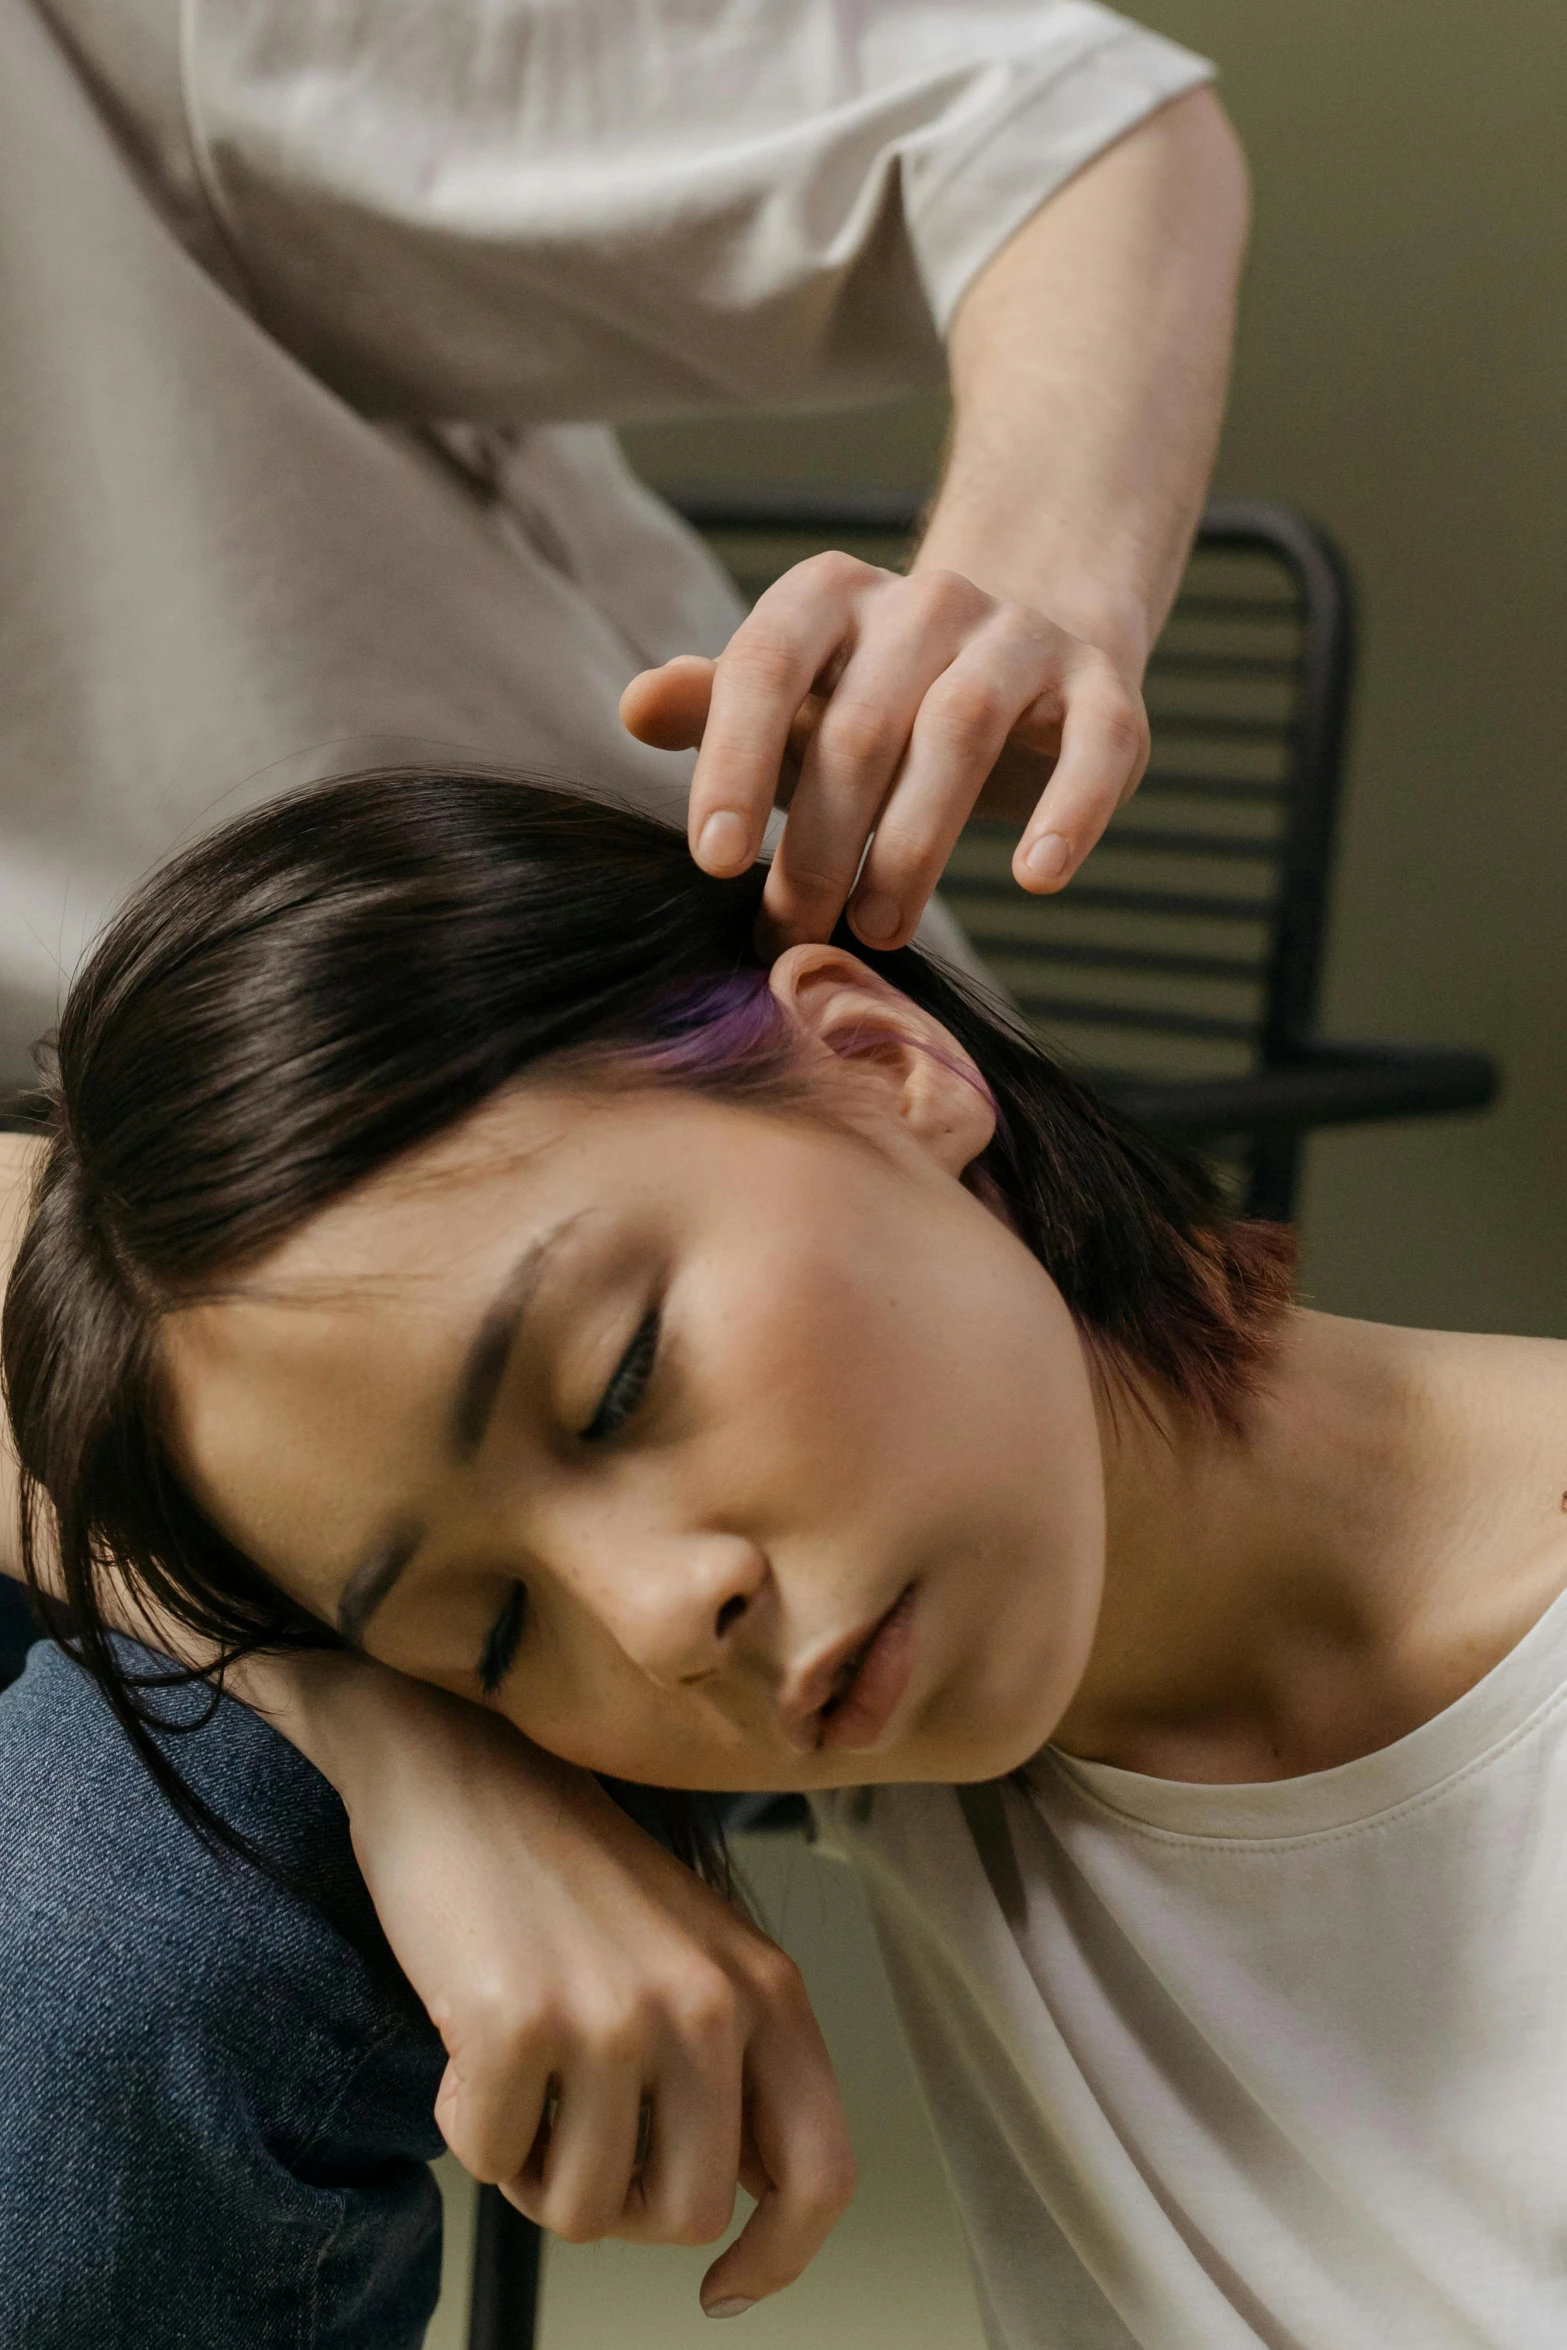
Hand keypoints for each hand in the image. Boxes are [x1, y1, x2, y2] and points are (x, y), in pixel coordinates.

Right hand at [266, 1658, 852, 2315]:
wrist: (458, 1763)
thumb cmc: (564, 1864)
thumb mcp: (692, 1947)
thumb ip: (736, 2058)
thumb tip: (756, 2199)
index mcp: (764, 1988)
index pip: (822, 2174)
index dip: (778, 2257)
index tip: (725, 2288)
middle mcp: (707, 2005)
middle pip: (687, 2216)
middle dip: (617, 2200)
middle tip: (572, 2126)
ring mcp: (615, 2016)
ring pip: (584, 2213)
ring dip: (535, 2167)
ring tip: (524, 2071)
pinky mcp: (520, 2025)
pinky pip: (491, 2166)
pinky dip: (470, 2126)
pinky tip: (472, 2043)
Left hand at [620, 553, 1148, 952]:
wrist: (1027, 646)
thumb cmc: (877, 699)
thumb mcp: (790, 703)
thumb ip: (716, 707)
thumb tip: (636, 706)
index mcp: (829, 597)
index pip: (764, 667)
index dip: (733, 762)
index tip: (714, 864)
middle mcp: (927, 599)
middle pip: (860, 722)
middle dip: (819, 842)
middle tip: (793, 933)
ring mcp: (1020, 637)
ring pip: (961, 731)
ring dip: (915, 844)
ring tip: (881, 929)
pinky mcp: (1104, 687)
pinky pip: (1094, 745)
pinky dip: (1069, 812)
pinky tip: (1036, 879)